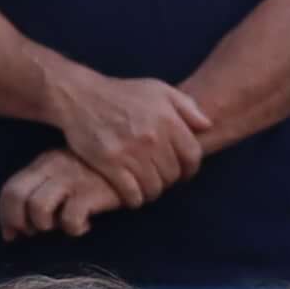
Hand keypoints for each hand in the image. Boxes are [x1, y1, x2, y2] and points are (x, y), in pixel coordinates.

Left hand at [0, 148, 126, 241]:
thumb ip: (48, 185)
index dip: (5, 216)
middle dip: (17, 222)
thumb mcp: (69, 169)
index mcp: (44, 163)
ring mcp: (72, 180)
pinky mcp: (92, 192)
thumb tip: (26, 221)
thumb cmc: (101, 171)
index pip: (10, 188)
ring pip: (38, 209)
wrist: (139, 159)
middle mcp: (53, 169)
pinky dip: (74, 229)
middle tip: (32, 235)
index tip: (12, 234)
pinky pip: (70, 218)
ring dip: (44, 226)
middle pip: (15, 196)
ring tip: (61, 226)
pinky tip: (86, 227)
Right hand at [37, 59, 211, 200]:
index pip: (192, 155)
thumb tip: (207, 126)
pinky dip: (135, 199)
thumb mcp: (159, 89)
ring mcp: (131, 152)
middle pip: (172, 174)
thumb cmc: (123, 93)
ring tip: (146, 186)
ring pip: (154, 187)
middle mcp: (152, 137)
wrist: (81, 96)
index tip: (183, 172)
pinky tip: (132, 194)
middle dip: (169, 180)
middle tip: (160, 178)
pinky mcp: (110, 164)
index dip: (191, 169)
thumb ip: (187, 106)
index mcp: (168, 119)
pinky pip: (132, 194)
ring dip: (152, 191)